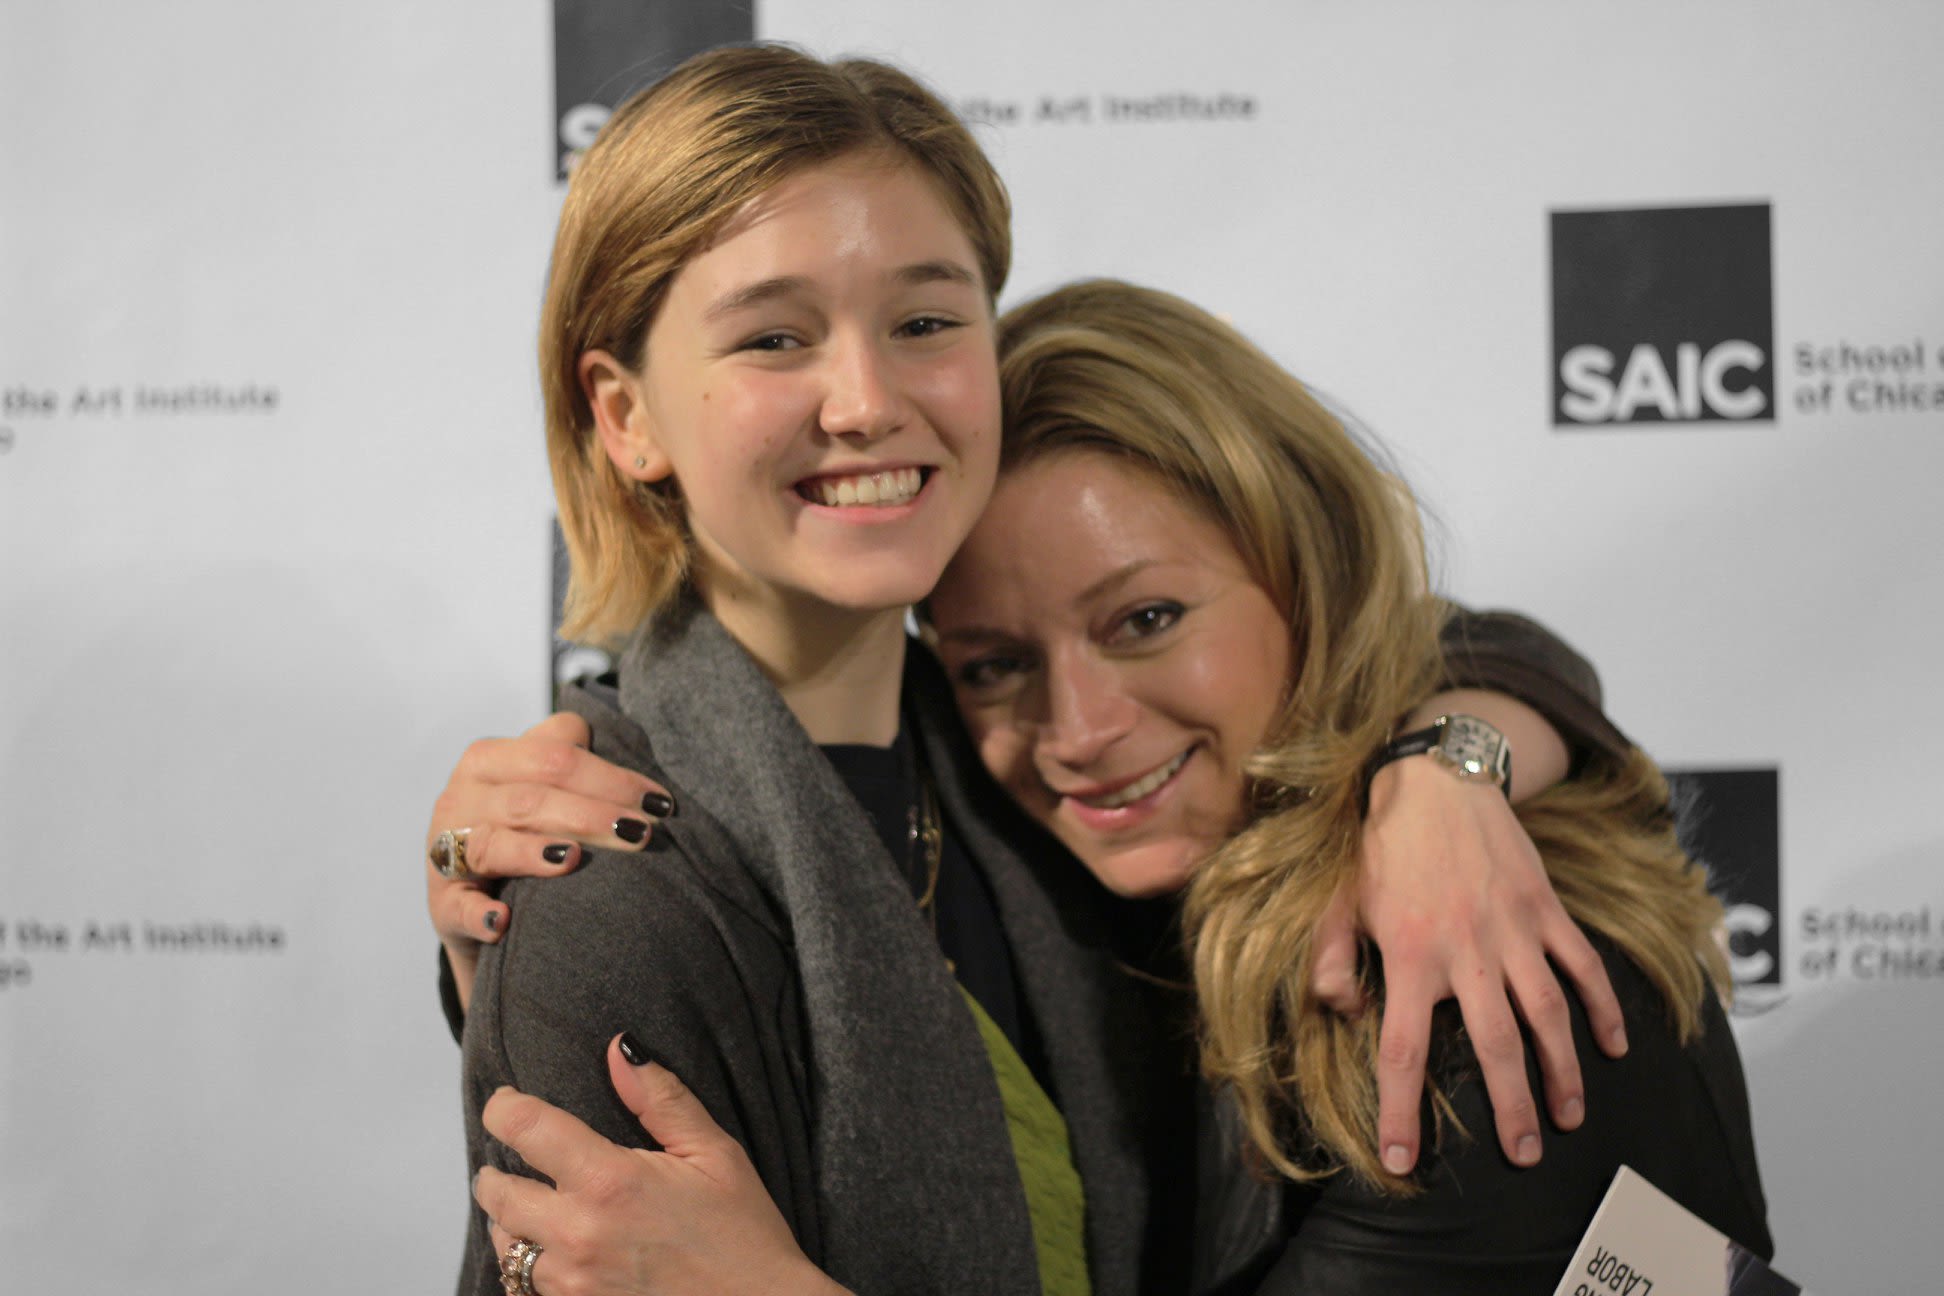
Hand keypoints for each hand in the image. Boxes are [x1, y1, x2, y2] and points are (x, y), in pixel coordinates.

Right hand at [426, 712, 673, 988]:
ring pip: (495, 844)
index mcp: (489, 759)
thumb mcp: (538, 784)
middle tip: (642, 835)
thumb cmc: (521, 828)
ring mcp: (445, 850)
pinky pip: (458, 907)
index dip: (611, 776)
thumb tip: (622, 749)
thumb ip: (567, 757)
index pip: (554, 756)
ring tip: (576, 859)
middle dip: (593, 814)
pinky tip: (502, 920)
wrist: (472, 894)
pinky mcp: (442, 903)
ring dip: (537, 852)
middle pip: (531, 798)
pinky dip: (478, 914)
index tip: (658, 802)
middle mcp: (461, 798)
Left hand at [475, 1038, 846, 1295]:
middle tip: (513, 1159)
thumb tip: (620, 1050)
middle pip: (496, 1191)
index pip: (524, 1128)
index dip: (504, 1107)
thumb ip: (661, 1098)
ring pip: (504, 1243)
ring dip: (511, 1219)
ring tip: (535, 1204)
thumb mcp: (714, 1153)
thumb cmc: (742, 1234)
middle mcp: (578, 1233)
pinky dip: (528, 1262)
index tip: (506, 1102)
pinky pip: (523, 1286)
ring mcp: (571, 1283)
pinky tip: (554, 1250)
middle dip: (497, 1169)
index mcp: (610, 1181)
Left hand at [1317, 755, 1626, 1175]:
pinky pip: (1583, 965)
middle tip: (1525, 1154)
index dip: (1402, 1111)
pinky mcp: (1546, 909)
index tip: (1403, 1161)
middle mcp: (1466, 951)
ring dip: (1563, 1070)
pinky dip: (1603, 1007)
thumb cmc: (1383, 848)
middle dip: (1512, 1107)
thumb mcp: (1339, 902)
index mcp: (1409, 955)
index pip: (1404, 1051)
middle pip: (1494, 1046)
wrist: (1437, 780)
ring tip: (1569, 1116)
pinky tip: (1614, 1047)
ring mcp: (1514, 931)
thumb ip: (1333, 961)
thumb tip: (1342, 1011)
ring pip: (1548, 1014)